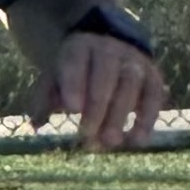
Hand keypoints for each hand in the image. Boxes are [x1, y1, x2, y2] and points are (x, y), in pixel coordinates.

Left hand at [34, 26, 165, 148]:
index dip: (75, 83)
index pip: (77, 61)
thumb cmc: (76, 72)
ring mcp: (135, 61)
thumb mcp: (56, 78)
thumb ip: (45, 99)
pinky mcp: (153, 76)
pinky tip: (137, 141)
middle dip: (97, 107)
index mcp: (80, 47)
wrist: (110, 51)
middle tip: (88, 135)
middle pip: (106, 75)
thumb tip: (35, 124)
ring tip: (111, 142)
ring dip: (120, 115)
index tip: (72, 108)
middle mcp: (110, 50)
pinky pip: (154, 96)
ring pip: (130, 85)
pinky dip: (148, 119)